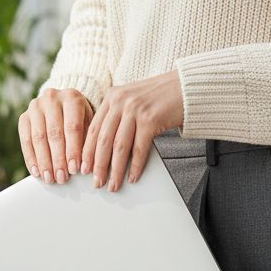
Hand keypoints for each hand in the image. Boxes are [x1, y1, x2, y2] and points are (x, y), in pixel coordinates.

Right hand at [18, 88, 94, 183]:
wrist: (63, 104)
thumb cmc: (80, 118)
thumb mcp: (89, 124)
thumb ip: (88, 141)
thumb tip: (86, 167)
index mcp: (72, 97)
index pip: (72, 127)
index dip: (73, 150)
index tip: (74, 169)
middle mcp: (52, 98)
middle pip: (54, 133)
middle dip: (58, 159)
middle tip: (62, 178)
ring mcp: (35, 106)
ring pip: (38, 138)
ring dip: (44, 161)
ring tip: (50, 178)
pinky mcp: (24, 117)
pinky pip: (25, 140)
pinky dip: (31, 158)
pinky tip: (37, 172)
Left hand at [81, 69, 183, 191]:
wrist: (186, 87)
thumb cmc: (161, 96)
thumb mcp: (132, 100)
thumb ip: (118, 116)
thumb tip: (106, 148)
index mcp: (112, 96)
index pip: (93, 128)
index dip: (87, 151)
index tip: (84, 167)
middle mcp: (121, 101)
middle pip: (103, 139)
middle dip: (98, 165)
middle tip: (96, 181)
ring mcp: (135, 109)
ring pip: (119, 147)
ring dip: (115, 170)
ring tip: (113, 184)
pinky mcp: (151, 119)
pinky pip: (139, 148)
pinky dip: (136, 166)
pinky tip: (133, 176)